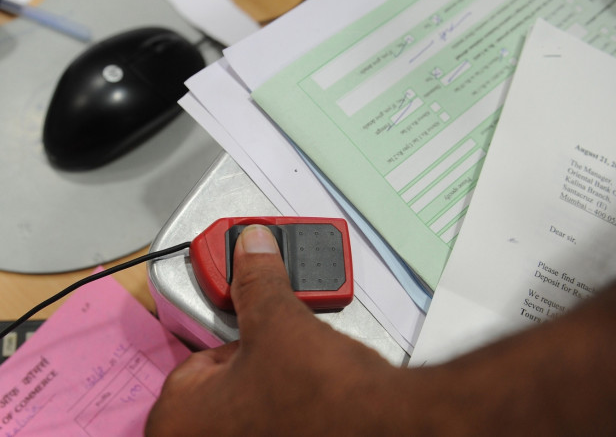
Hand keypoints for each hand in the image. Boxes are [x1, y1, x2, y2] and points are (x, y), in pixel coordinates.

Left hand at [145, 225, 401, 435]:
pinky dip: (287, 404)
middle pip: (222, 383)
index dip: (233, 335)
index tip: (254, 323)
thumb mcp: (280, 321)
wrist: (384, 423)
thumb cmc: (324, 396)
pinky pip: (272, 418)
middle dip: (253, 361)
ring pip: (249, 402)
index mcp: (181, 417)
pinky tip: (312, 394)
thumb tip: (252, 247)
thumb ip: (257, 280)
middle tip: (281, 350)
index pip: (194, 358)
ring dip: (272, 381)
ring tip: (302, 372)